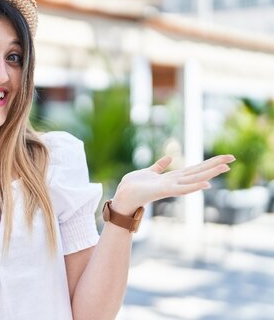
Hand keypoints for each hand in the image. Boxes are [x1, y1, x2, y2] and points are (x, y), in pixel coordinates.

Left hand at [112, 154, 235, 214]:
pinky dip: (194, 187)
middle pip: (198, 172)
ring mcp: (170, 188)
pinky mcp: (163, 191)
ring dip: (209, 174)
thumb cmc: (134, 186)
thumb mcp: (148, 172)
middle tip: (232, 158)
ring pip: (194, 179)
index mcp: (172, 178)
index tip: (223, 157)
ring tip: (225, 167)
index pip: (194, 169)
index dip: (208, 163)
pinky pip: (181, 189)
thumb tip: (170, 157)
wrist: (123, 197)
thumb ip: (159, 166)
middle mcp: (174, 183)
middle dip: (214, 165)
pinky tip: (206, 185)